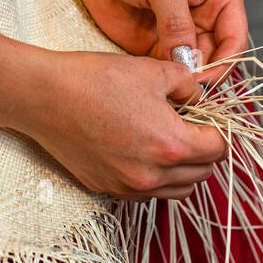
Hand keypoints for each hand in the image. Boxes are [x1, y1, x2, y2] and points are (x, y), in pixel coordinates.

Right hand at [19, 50, 228, 200]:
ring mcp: (127, 185)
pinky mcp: (105, 188)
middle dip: (203, 151)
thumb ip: (188, 85)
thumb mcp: (153, 70)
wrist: (44, 96)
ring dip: (181, 170)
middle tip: (189, 126)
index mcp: (170, 145)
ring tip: (166, 141)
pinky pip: (144, 192)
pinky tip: (139, 150)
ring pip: (176, 190)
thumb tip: (198, 96)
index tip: (207, 118)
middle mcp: (152, 175)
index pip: (218, 150)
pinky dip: (153, 177)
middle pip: (201, 175)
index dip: (218, 130)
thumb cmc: (95, 80)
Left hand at [69, 0, 248, 86]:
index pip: (235, 40)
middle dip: (202, 75)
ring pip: (193, 69)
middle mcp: (208, 18)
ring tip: (164, 83)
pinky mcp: (158, 46)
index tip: (201, 78)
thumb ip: (177, 23)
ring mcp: (182, 34)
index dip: (223, 63)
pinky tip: (150, 79)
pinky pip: (168, 70)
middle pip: (217, 60)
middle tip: (180, 85)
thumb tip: (187, 60)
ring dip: (182, 80)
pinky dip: (163, 78)